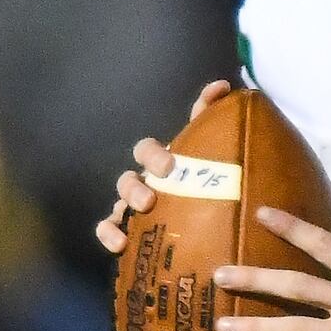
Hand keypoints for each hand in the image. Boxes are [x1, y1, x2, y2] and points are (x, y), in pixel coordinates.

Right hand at [93, 79, 235, 256]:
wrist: (212, 223)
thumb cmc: (207, 181)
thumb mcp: (212, 150)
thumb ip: (213, 118)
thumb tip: (222, 85)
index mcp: (161, 165)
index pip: (146, 151)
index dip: (153, 155)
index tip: (170, 167)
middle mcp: (143, 184)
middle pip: (128, 179)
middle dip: (135, 187)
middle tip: (152, 198)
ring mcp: (132, 208)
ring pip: (118, 203)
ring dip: (125, 208)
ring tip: (140, 218)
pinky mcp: (127, 232)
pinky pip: (108, 229)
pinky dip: (108, 234)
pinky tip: (118, 245)